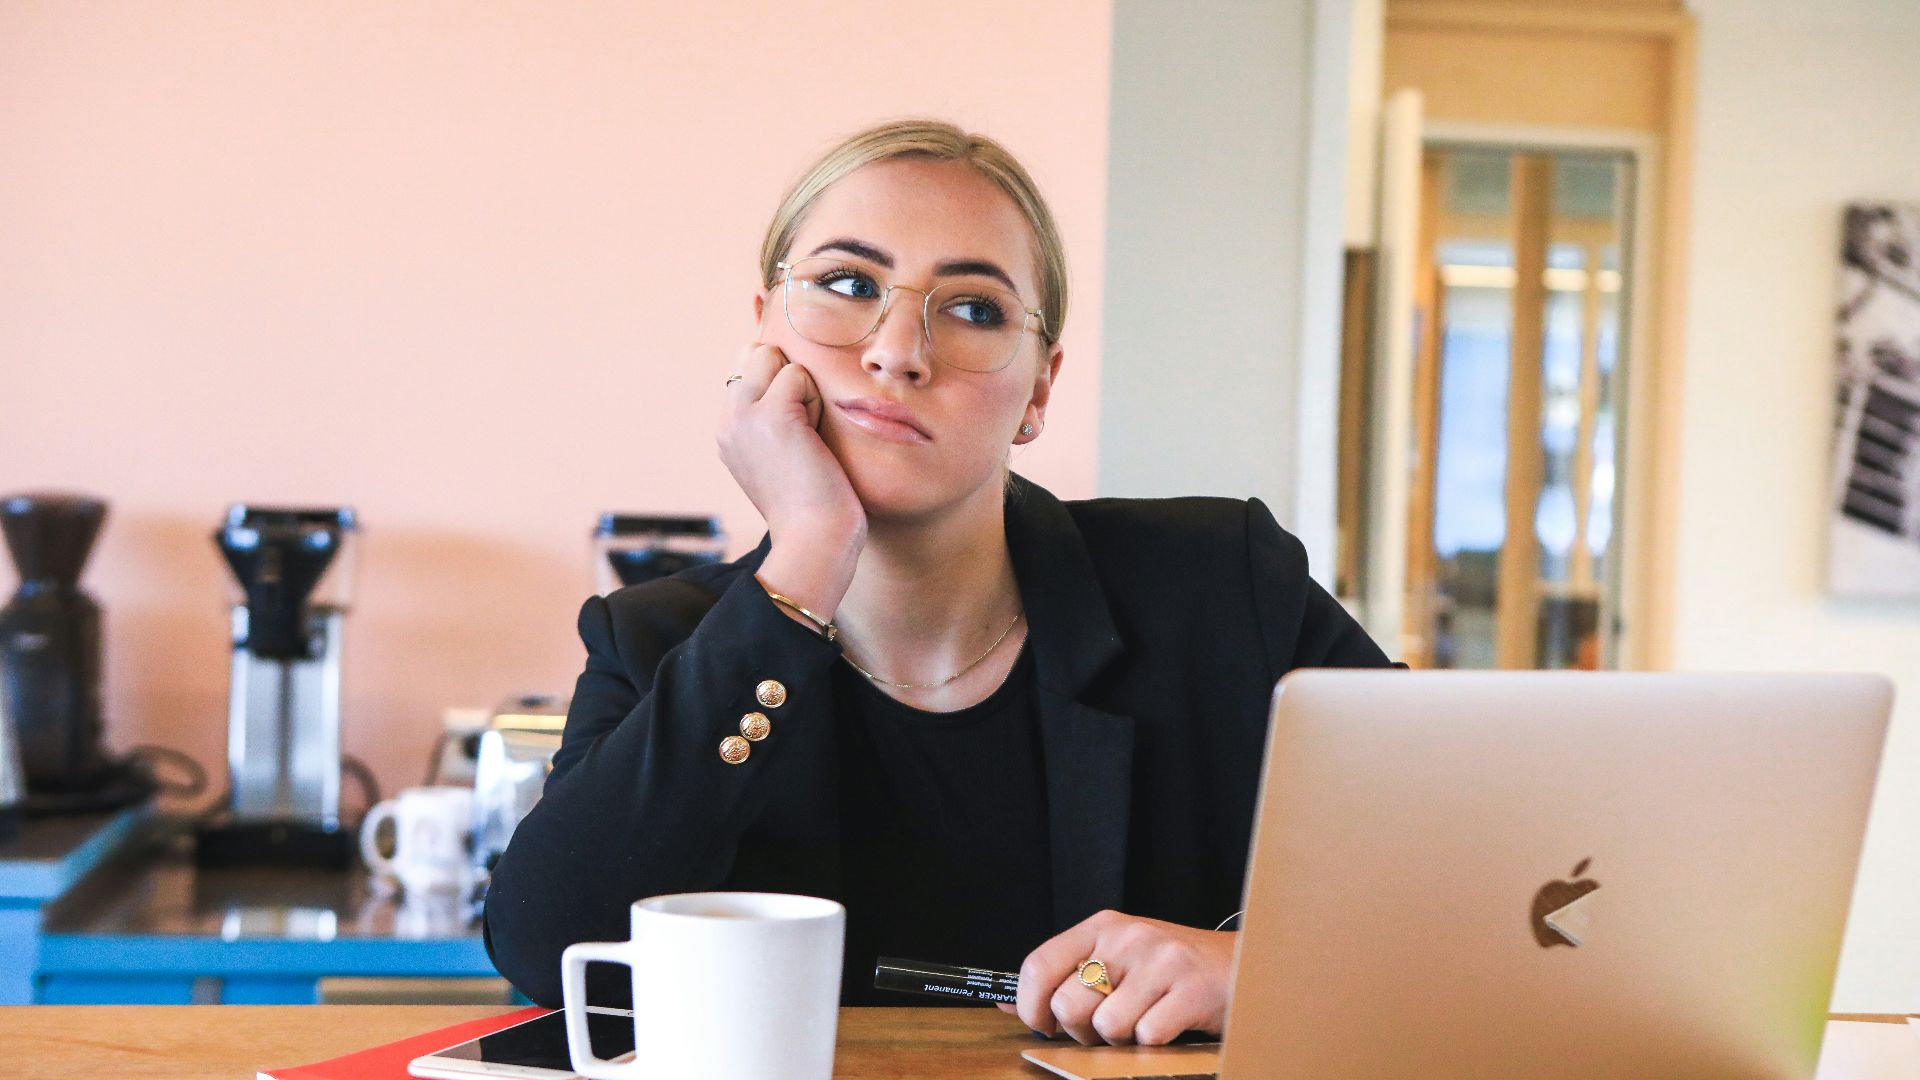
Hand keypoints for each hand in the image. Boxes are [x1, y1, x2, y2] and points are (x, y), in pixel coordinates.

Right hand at [716, 344, 865, 613]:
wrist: (814, 541)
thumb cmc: (813, 504)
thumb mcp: (781, 455)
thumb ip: (773, 416)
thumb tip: (791, 373)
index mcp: (728, 430)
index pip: (746, 367)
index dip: (780, 382)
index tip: (795, 430)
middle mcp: (727, 420)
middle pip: (756, 353)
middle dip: (788, 378)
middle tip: (803, 430)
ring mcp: (743, 415)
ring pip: (775, 358)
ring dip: (804, 390)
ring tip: (808, 436)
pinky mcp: (770, 415)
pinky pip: (798, 375)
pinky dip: (815, 400)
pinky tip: (813, 439)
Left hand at [999, 910, 1234, 1045]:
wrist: (1251, 963)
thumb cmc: (1175, 969)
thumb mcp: (1118, 959)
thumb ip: (1067, 977)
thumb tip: (1005, 1004)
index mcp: (1103, 926)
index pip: (1039, 963)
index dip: (1030, 1006)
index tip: (1042, 1025)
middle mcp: (1129, 936)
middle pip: (1069, 1003)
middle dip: (1082, 1031)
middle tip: (1106, 1028)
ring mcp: (1162, 961)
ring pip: (1107, 1025)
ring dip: (1121, 1040)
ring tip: (1143, 1023)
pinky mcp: (1192, 989)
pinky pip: (1147, 1036)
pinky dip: (1154, 1044)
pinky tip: (1170, 1025)